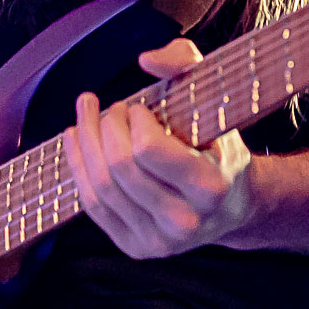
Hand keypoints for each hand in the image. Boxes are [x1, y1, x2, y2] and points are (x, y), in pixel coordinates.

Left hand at [62, 38, 254, 258]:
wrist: (233, 205)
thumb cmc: (220, 147)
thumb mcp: (217, 100)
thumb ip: (186, 65)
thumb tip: (146, 60)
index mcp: (210, 187)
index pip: (148, 150)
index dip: (134, 121)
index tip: (139, 108)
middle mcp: (185, 221)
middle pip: (119, 167)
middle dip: (104, 127)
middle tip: (109, 108)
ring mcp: (158, 241)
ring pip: (101, 186)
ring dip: (84, 142)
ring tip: (85, 114)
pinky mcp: (135, 248)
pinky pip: (93, 205)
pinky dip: (78, 168)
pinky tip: (75, 140)